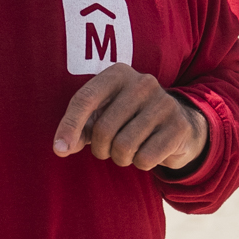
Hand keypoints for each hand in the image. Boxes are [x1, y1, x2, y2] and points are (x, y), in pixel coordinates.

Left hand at [53, 68, 205, 171]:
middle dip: (101, 149)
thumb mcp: (102, 118)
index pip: (85, 99)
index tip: (59, 150)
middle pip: (104, 129)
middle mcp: (142, 83)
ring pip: (124, 146)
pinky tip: (147, 153)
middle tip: (109, 149)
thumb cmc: (130, 120)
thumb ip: (80, 130)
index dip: (69, 126)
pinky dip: (141, 164)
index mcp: (118, 74)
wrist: (178, 125)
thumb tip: (61, 148)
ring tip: (128, 152)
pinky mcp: (178, 126)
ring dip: (120, 159)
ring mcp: (164, 103)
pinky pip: (145, 158)